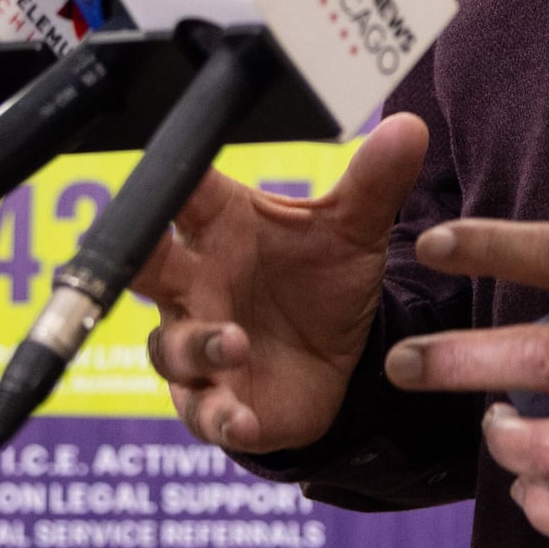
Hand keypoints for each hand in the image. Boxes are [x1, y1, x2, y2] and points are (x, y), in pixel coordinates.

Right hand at [137, 114, 431, 453]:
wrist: (339, 359)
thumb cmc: (323, 279)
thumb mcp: (354, 230)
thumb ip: (374, 182)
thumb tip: (410, 128)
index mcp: (219, 229)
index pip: (183, 194)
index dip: (172, 178)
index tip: (174, 169)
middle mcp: (195, 285)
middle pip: (146, 266)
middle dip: (138, 259)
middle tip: (144, 252)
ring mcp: (199, 345)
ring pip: (173, 345)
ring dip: (199, 345)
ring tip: (234, 343)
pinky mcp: (216, 401)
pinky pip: (204, 411)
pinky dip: (219, 417)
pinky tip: (242, 419)